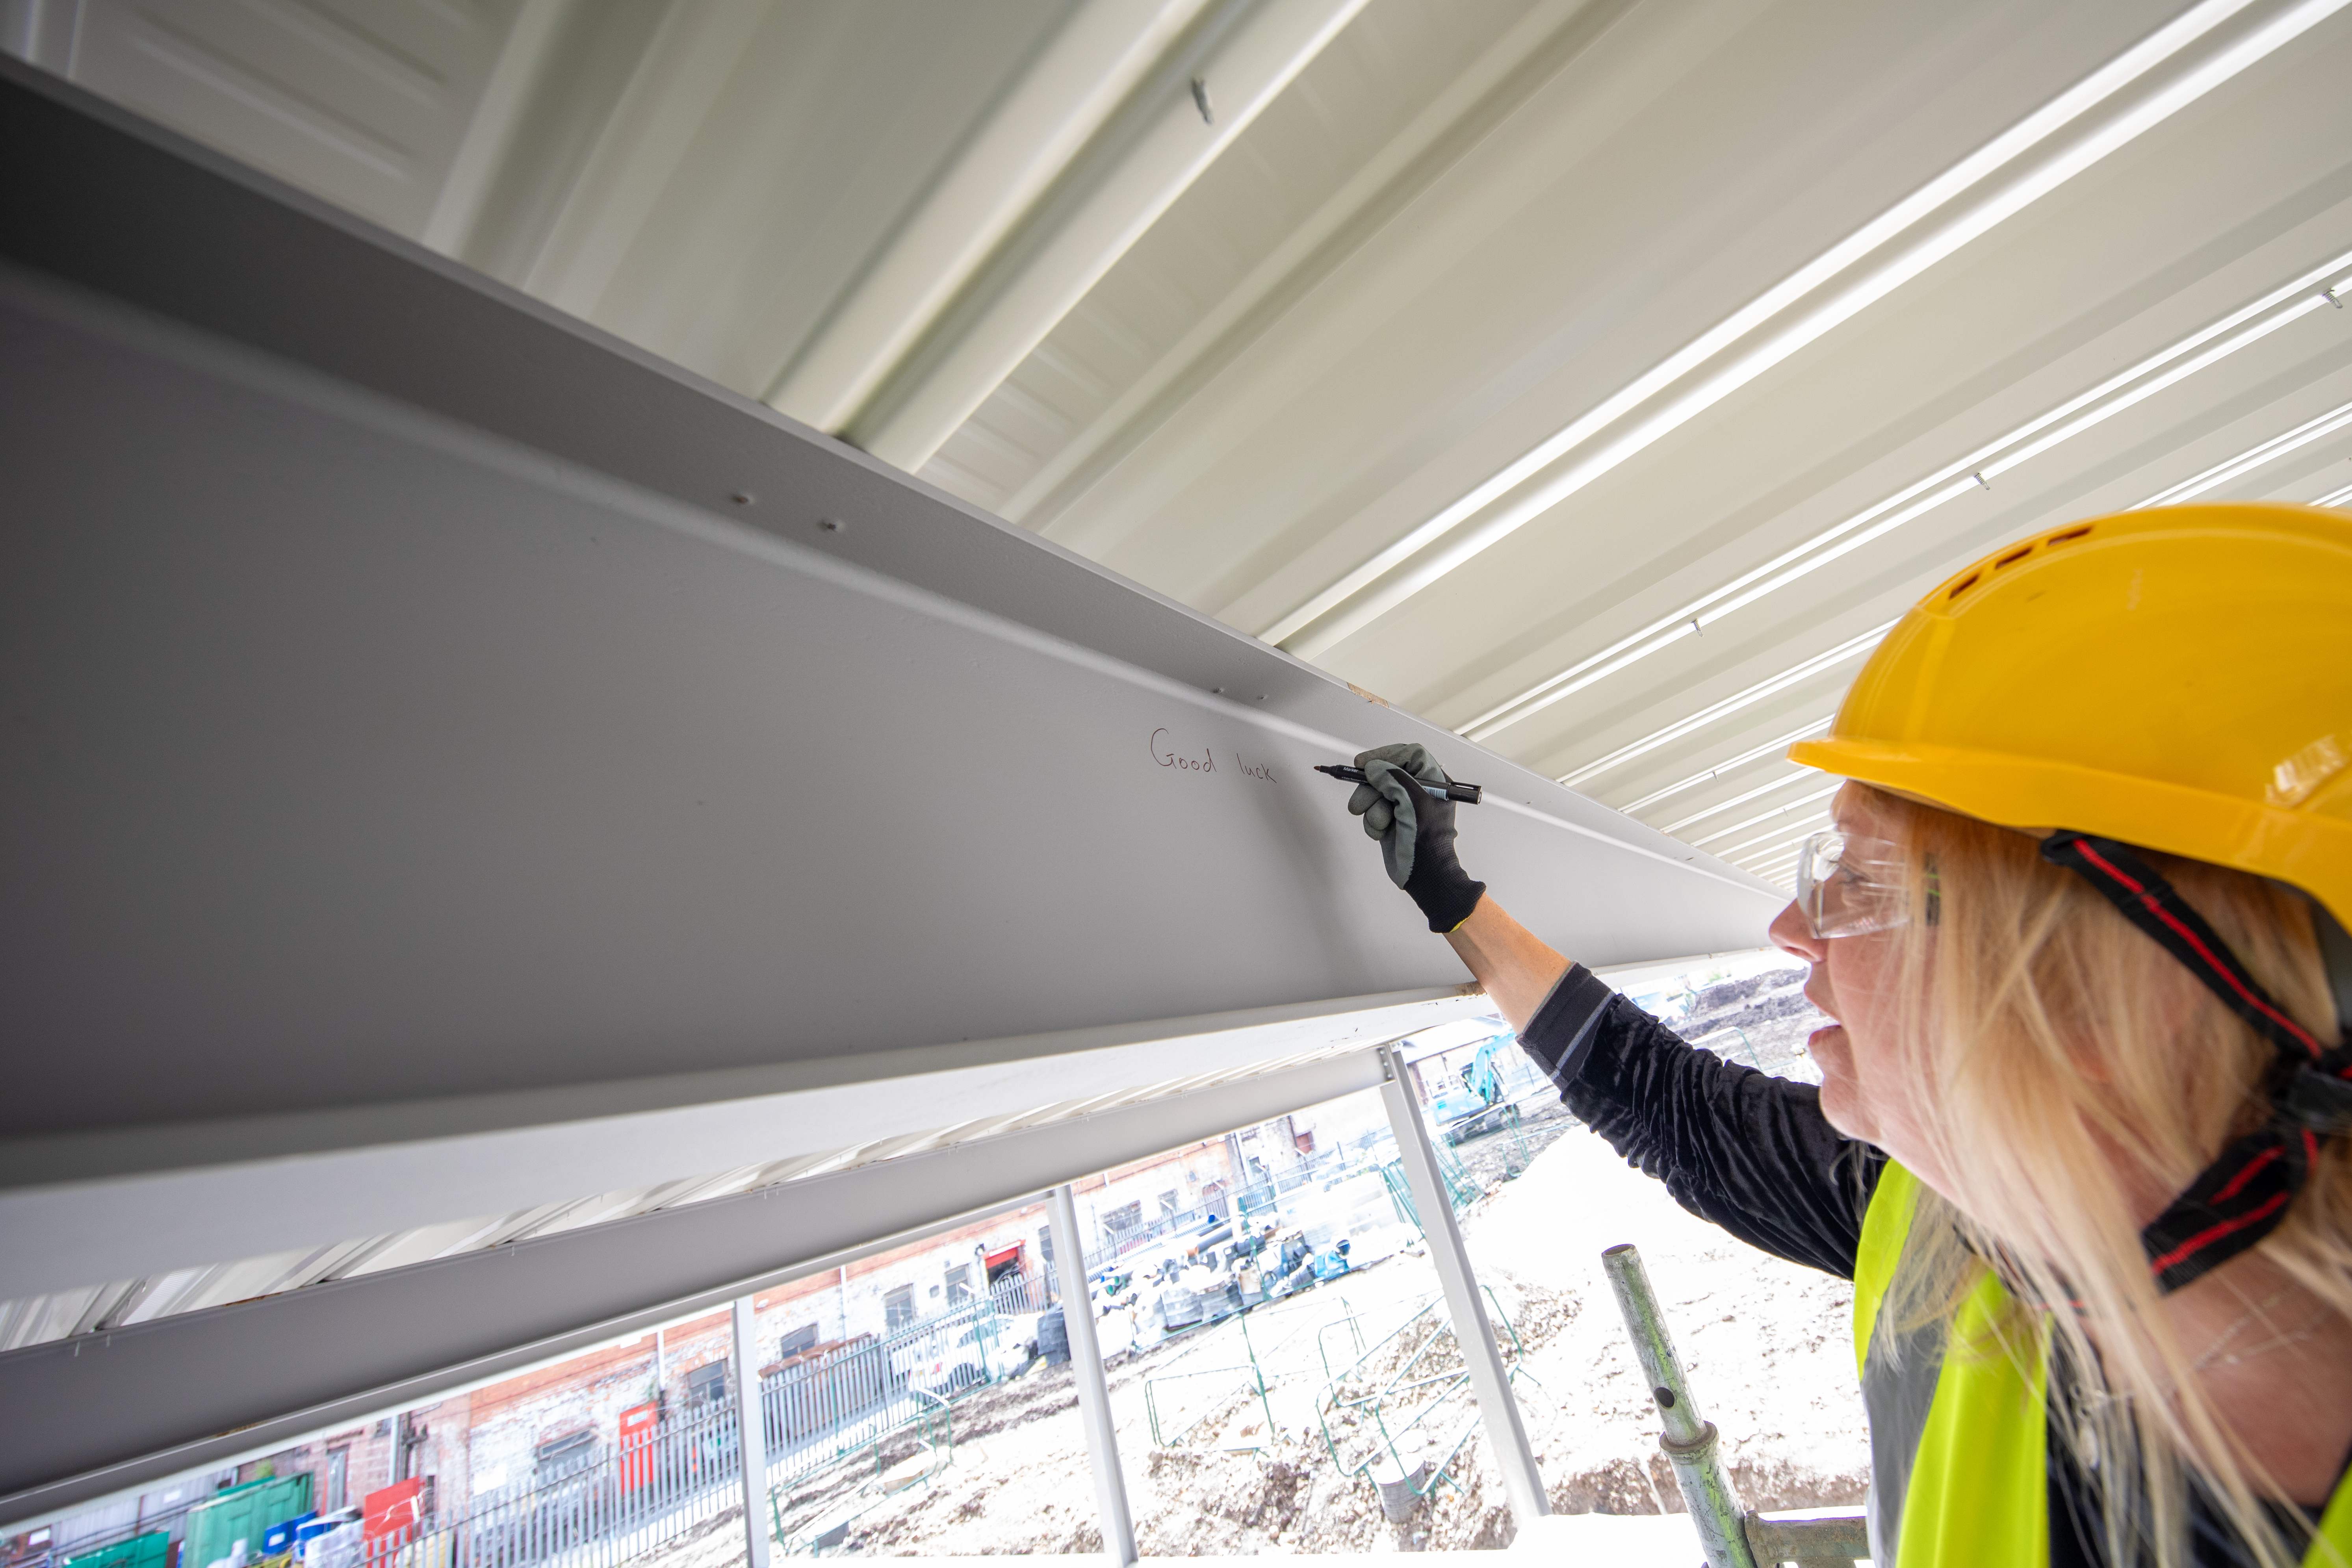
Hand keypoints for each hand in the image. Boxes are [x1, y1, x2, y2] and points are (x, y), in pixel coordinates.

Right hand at [1346, 742, 1486, 932]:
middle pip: (1386, 774)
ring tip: (1379, 824)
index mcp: (1434, 781)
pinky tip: (1381, 833)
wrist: (1425, 875)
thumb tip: (1373, 767)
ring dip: (1372, 809)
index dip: (1386, 755)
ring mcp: (1403, 806)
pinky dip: (1373, 823)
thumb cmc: (1427, 840)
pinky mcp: (1390, 821)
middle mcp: (1418, 791)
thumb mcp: (1413, 802)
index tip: (1364, 763)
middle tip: (1360, 802)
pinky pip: (1371, 812)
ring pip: (1375, 794)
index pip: (1409, 755)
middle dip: (1371, 789)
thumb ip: (1392, 779)